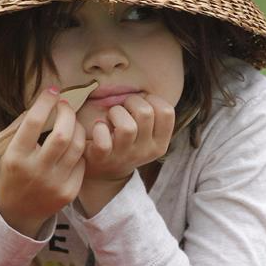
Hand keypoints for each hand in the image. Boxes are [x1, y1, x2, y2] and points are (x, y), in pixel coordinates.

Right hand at [0, 88, 85, 237]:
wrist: (14, 212)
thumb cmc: (9, 173)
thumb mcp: (2, 150)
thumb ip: (19, 127)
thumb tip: (44, 103)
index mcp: (15, 158)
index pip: (33, 122)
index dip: (45, 102)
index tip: (52, 92)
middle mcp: (36, 171)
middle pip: (63, 134)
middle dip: (67, 113)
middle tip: (65, 105)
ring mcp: (54, 183)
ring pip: (77, 146)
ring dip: (78, 128)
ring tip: (71, 122)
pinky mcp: (69, 192)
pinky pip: (82, 162)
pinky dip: (78, 150)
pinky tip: (71, 146)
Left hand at [78, 94, 174, 215]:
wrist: (106, 172)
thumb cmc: (128, 142)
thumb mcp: (147, 134)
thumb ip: (152, 115)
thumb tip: (143, 92)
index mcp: (160, 143)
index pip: (167, 111)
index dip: (152, 99)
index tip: (142, 104)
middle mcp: (146, 151)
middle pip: (145, 113)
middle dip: (132, 101)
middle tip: (125, 108)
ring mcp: (124, 156)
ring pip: (127, 127)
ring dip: (116, 113)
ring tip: (111, 116)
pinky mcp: (103, 158)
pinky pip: (103, 141)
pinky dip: (99, 128)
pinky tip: (99, 127)